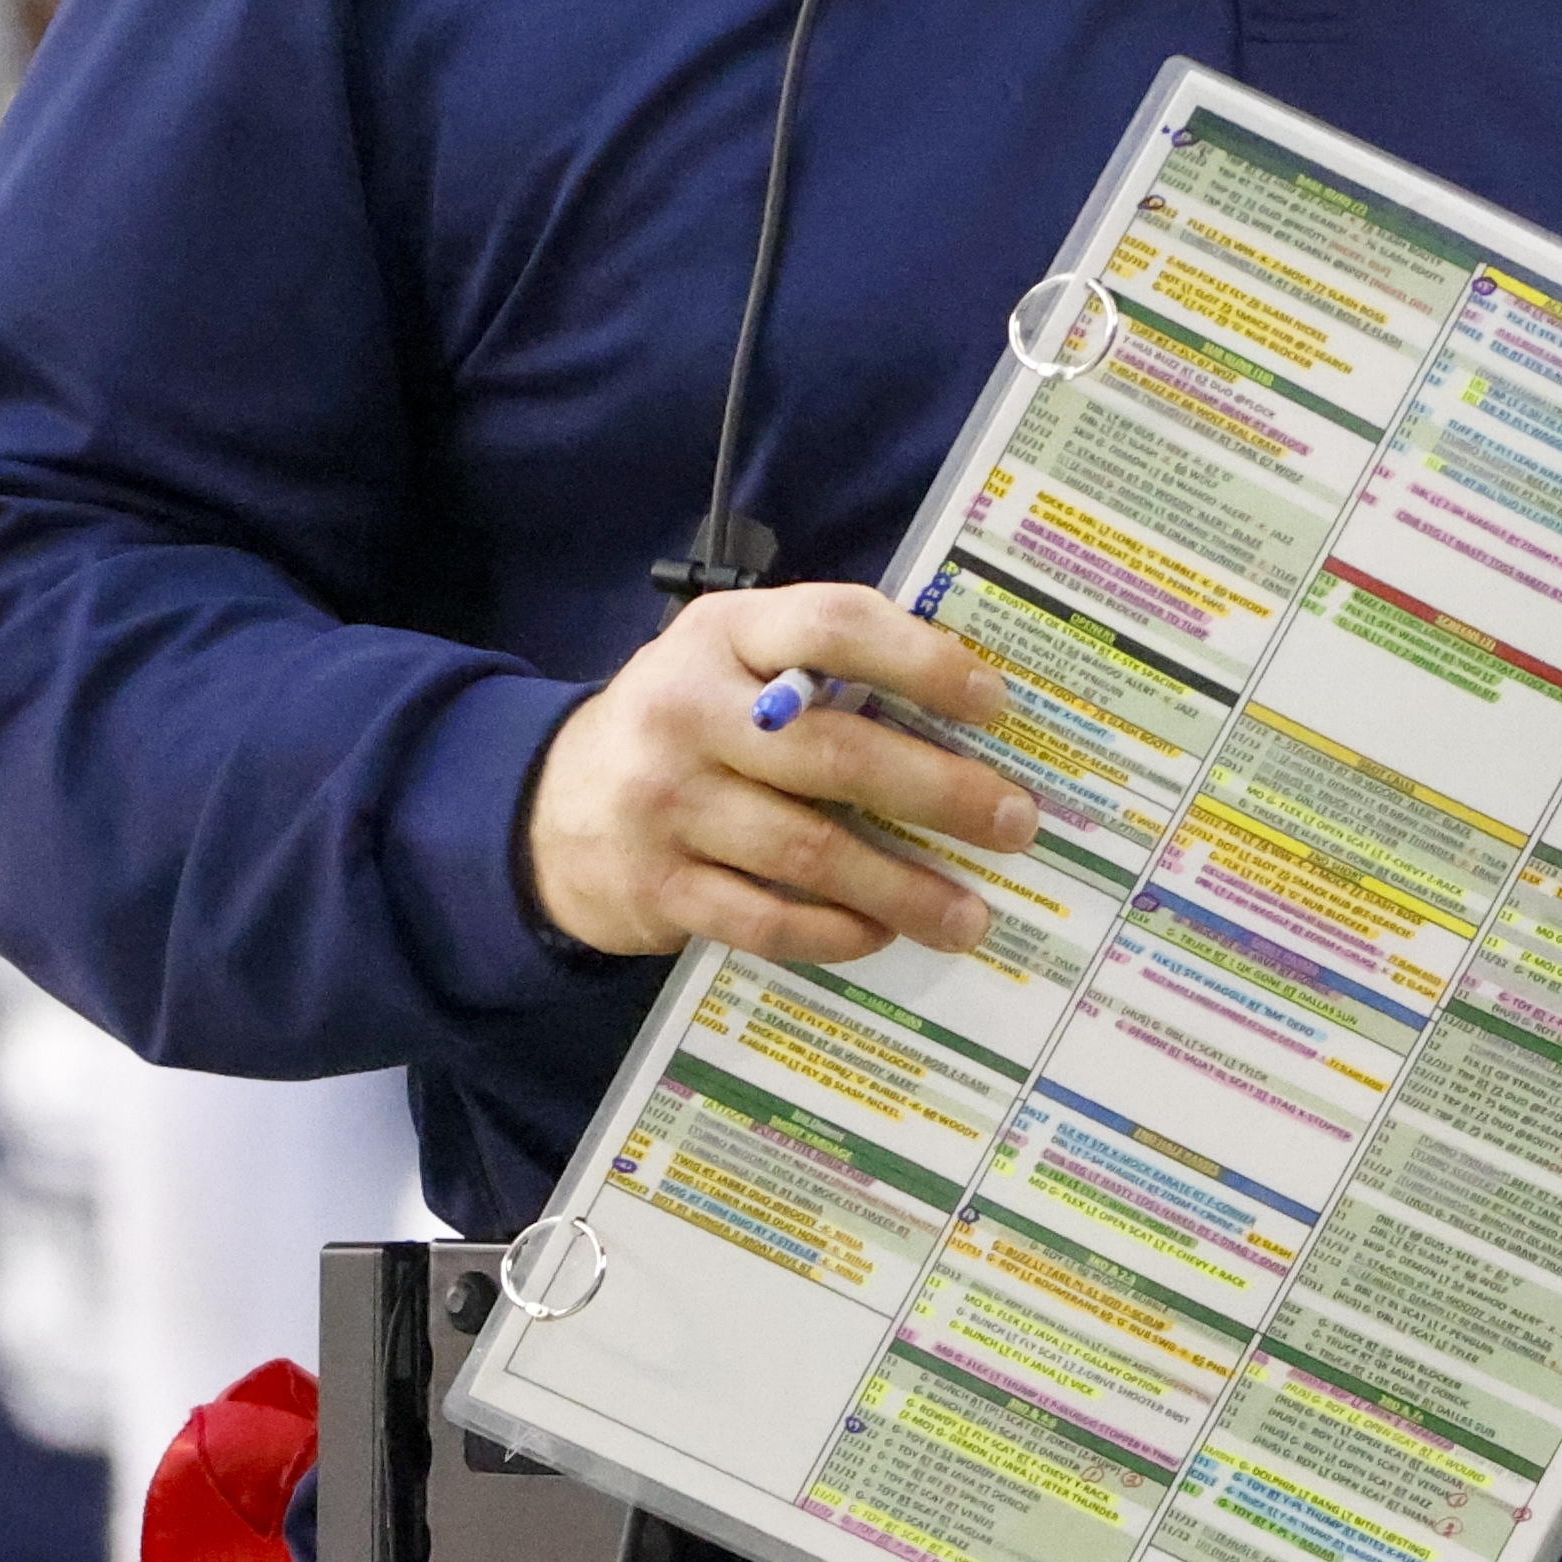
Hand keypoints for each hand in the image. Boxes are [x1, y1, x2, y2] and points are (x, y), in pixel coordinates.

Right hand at [523, 585, 1023, 962]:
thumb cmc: (682, 724)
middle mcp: (689, 711)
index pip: (832, 627)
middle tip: (1014, 822)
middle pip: (837, 752)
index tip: (993, 703)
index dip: (921, 659)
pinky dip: (833, 932)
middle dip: (941, 792)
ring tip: (971, 913)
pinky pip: (764, 918)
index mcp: (721, 635)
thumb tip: (960, 701)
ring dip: (903, 886)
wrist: (547, 807)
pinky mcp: (658, 887)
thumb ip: (816, 663)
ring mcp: (668, 804)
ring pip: (809, 849)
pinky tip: (880, 934)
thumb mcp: (729, 659)